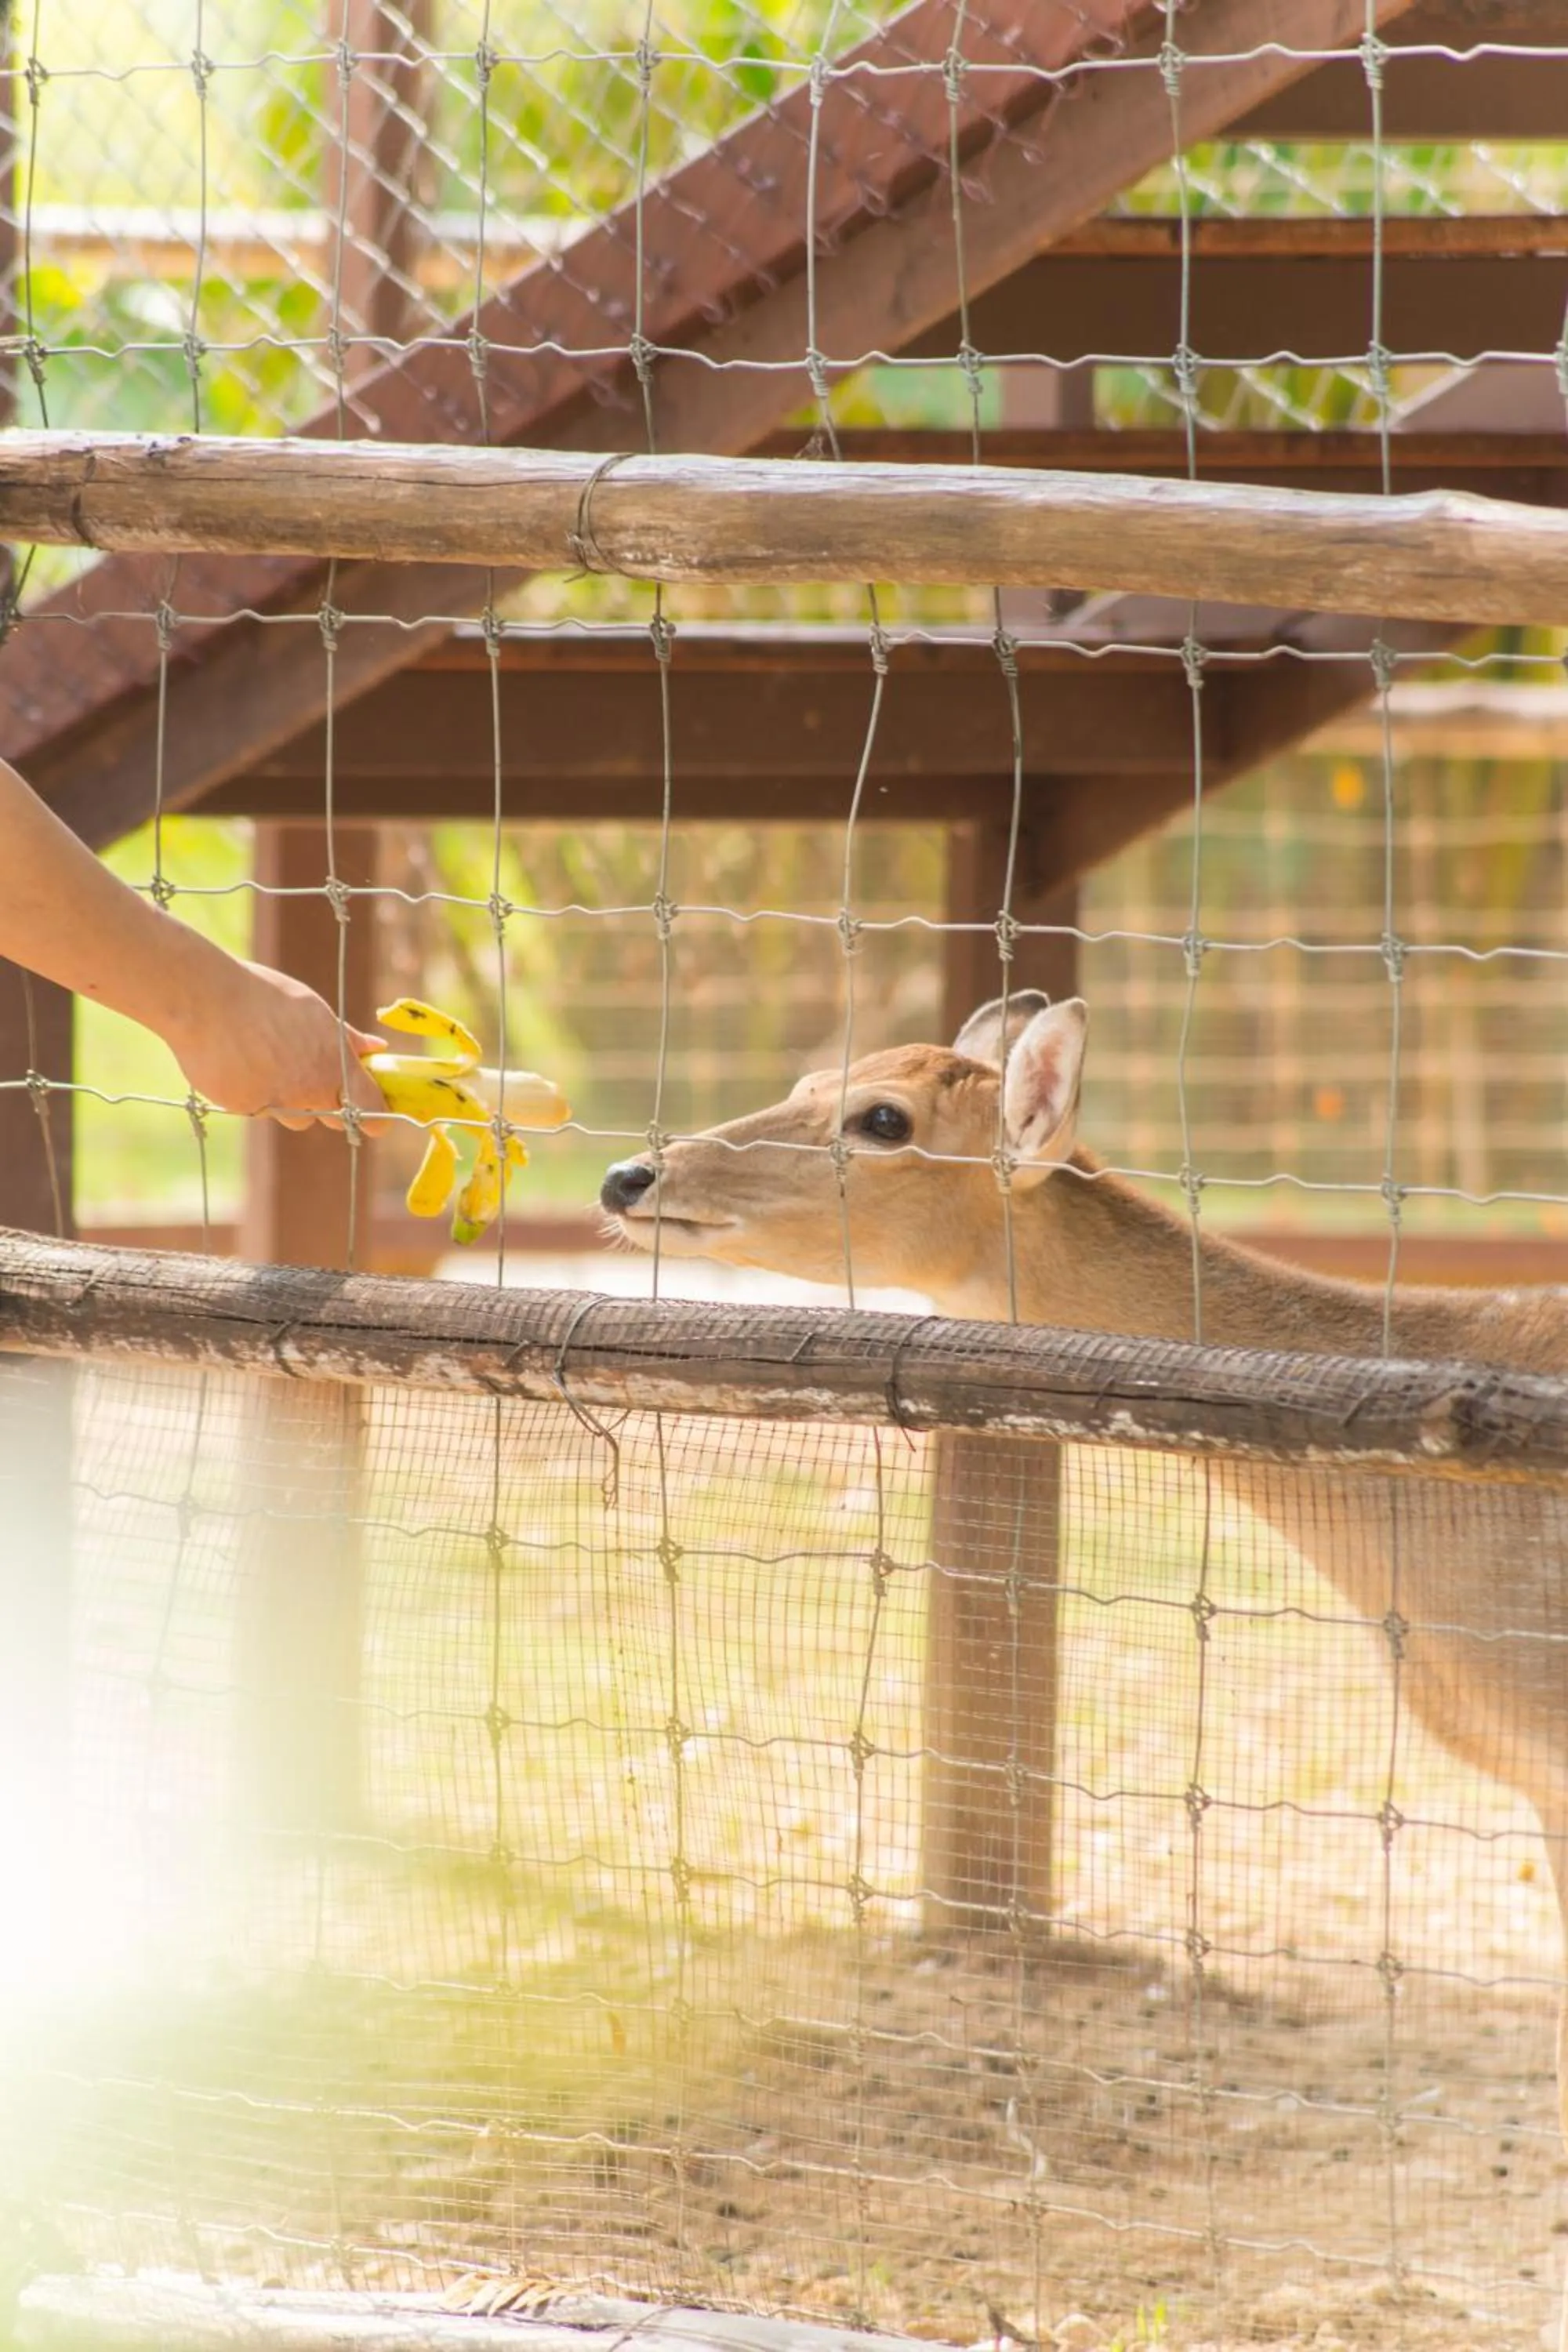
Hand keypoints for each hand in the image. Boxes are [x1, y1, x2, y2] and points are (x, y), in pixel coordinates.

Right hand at [168, 959, 386, 1131]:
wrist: (202, 998)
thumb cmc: (262, 996)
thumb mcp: (313, 1010)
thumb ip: (346, 1037)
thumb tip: (377, 1049)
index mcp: (333, 1065)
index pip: (370, 1112)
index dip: (375, 1117)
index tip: (372, 1114)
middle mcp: (308, 1091)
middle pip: (332, 1118)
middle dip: (328, 1102)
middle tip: (308, 1070)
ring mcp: (274, 1104)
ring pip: (292, 1116)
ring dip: (288, 1099)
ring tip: (265, 1057)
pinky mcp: (243, 1108)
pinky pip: (257, 1108)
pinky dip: (253, 1093)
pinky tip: (238, 1060)